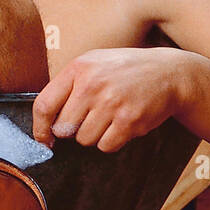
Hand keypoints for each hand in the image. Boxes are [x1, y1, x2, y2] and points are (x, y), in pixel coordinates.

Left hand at [32, 47, 189, 151]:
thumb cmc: (124, 71)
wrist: (170, 73)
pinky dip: (111, 141)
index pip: (44, 105)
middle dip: (72, 130)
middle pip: (63, 128)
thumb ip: (67, 86)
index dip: (40, 128)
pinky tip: (121, 124)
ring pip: (84, 139)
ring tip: (109, 116)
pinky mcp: (129, 121)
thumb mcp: (93, 64)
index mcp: (78, 68)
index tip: (44, 139)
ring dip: (94, 135)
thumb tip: (45, 123)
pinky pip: (105, 146)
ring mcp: (111, 103)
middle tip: (88, 119)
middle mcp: (92, 85)